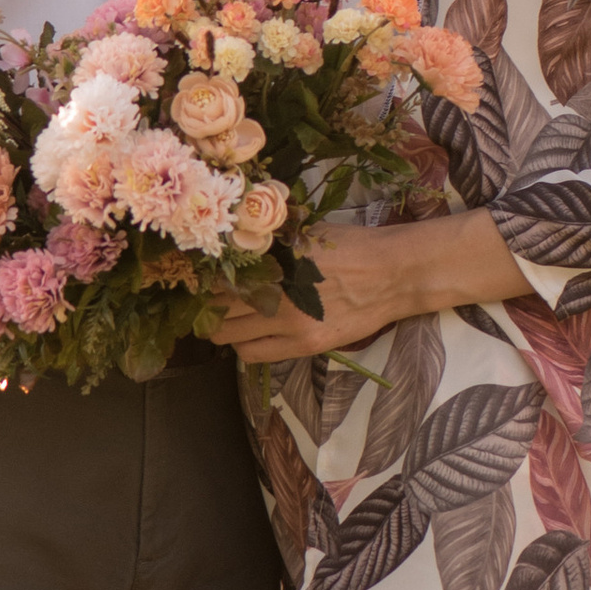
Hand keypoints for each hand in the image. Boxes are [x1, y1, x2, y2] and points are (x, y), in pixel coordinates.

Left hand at [207, 210, 525, 362]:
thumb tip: (233, 244)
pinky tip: (253, 334)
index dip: (201, 281)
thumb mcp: (305, 234)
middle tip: (208, 302)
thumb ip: (269, 243)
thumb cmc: (349, 246)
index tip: (198, 280)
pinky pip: (254, 355)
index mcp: (275, 261)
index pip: (216, 277)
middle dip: (206, 306)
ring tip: (231, 319)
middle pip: (215, 308)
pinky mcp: (306, 346)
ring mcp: (291, 324)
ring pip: (228, 336)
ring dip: (223, 328)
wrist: (392, 273)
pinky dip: (245, 346)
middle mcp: (277, 294)